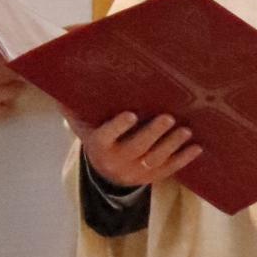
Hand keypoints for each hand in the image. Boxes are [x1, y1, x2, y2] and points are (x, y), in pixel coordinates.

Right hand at [72, 109, 200, 190]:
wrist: (105, 171)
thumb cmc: (96, 135)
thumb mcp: (83, 123)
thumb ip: (74, 106)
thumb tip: (59, 79)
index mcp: (99, 146)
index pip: (106, 137)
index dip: (117, 127)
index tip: (130, 114)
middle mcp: (116, 162)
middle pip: (136, 148)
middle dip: (153, 133)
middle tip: (168, 117)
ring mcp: (135, 172)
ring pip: (155, 159)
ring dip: (172, 145)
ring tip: (185, 130)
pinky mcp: (151, 177)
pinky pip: (169, 170)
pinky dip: (184, 159)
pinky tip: (197, 147)